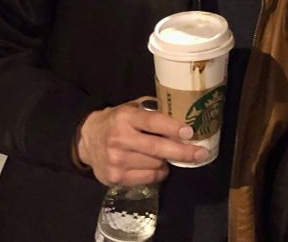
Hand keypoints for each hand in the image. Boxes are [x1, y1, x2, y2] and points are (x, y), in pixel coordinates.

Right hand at [75, 97, 206, 184]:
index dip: (172, 127)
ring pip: (154, 165)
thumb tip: (183, 113)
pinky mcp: (114, 177)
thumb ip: (152, 110)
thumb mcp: (132, 108)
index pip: (153, 122)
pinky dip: (158, 173)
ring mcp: (116, 161)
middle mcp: (119, 139)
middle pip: (157, 148)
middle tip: (200, 153)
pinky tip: (159, 167)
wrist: (87, 140)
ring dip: (168, 162)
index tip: (190, 132)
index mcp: (125, 117)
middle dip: (182, 151)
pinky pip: (147, 178)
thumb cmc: (117, 121)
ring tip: (169, 156)